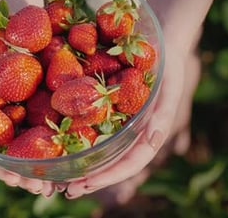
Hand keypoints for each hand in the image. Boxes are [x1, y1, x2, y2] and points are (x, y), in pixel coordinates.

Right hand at [0, 37, 63, 197]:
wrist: (14, 21)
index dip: (4, 170)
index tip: (15, 181)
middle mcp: (16, 122)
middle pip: (23, 157)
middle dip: (31, 177)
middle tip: (43, 190)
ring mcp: (36, 113)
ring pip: (43, 149)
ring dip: (50, 169)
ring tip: (60, 183)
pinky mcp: (56, 100)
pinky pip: (63, 124)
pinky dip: (68, 144)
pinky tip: (77, 155)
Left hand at [63, 34, 200, 199]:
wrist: (157, 38)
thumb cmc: (166, 63)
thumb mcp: (170, 85)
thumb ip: (163, 113)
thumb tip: (154, 141)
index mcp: (148, 133)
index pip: (130, 163)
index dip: (109, 176)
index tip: (87, 184)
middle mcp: (131, 133)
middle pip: (111, 162)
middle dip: (90, 178)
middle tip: (66, 190)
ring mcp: (117, 122)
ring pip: (99, 150)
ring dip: (81, 165)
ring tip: (58, 178)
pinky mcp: (104, 108)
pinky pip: (89, 126)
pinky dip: (74, 139)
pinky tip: (57, 144)